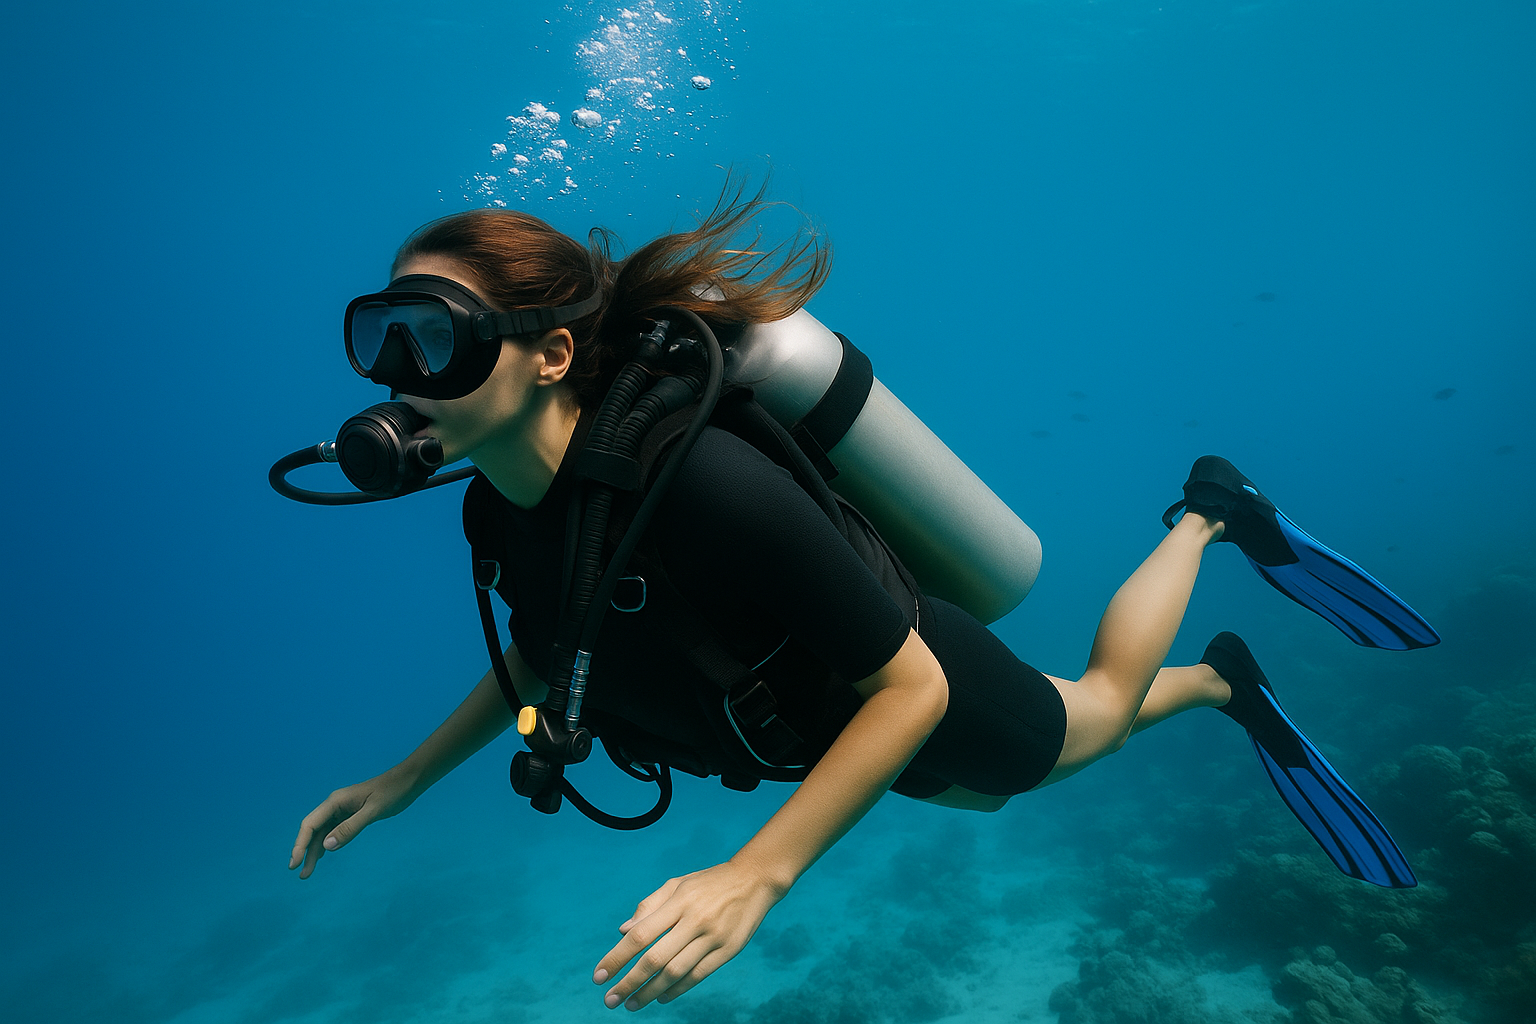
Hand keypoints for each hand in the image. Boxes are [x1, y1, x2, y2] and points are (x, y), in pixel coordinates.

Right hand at [288, 768, 417, 878]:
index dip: (299, 845)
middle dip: (305, 852)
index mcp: (335, 801)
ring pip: (322, 832)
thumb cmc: (392, 793)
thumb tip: (327, 846)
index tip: (294, 864)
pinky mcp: (351, 814)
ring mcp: (342, 809)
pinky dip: (326, 844)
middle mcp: (335, 805)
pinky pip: (333, 830)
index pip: (310, 825)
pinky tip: (322, 855)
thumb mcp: (373, 811)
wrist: (408, 780)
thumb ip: (351, 827)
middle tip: (302, 875)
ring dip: (314, 851)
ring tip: (308, 872)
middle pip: (313, 831)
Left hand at [593, 860, 786, 1009]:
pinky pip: (698, 976)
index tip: (599, 976)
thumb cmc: (708, 882)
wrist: (755, 880)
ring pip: (675, 972)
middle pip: (655, 959)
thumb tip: (623, 931)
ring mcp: (713, 937)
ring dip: (650, 992)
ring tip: (632, 1004)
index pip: (641, 934)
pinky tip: (662, 998)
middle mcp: (694, 920)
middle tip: (610, 1000)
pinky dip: (677, 990)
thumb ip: (649, 906)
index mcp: (678, 901)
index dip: (617, 957)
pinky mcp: (728, 950)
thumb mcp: (677, 884)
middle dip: (629, 982)